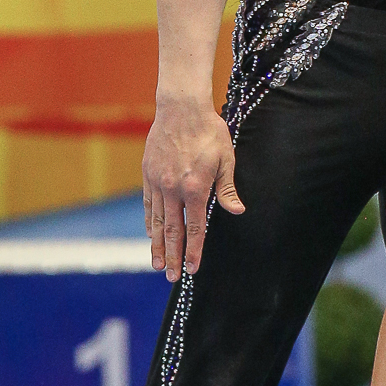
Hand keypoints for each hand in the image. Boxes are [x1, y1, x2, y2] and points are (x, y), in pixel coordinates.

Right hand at [141, 97, 242, 280]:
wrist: (181, 107)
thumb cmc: (209, 131)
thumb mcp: (226, 158)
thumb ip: (227, 188)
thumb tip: (237, 211)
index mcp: (195, 188)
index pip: (195, 228)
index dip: (195, 251)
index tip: (193, 269)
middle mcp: (173, 189)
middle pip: (172, 231)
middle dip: (173, 256)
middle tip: (172, 277)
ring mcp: (157, 182)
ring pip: (156, 221)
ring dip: (157, 245)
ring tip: (157, 264)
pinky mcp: (148, 174)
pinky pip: (148, 205)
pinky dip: (149, 222)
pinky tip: (150, 235)